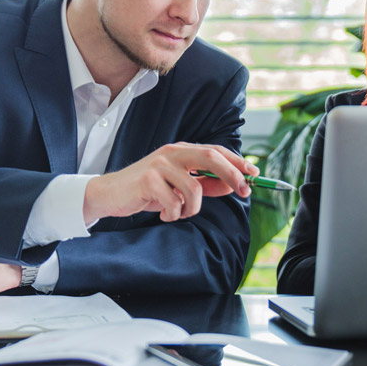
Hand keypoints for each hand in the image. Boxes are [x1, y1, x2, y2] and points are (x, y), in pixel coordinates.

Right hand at [83, 142, 258, 224]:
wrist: (111, 195)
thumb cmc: (148, 190)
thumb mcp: (179, 187)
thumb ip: (205, 184)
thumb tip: (234, 185)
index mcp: (182, 151)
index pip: (216, 151)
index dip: (237, 162)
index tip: (255, 174)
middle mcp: (173, 153)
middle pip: (210, 157)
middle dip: (232, 175)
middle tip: (244, 192)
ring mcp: (160, 164)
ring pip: (193, 188)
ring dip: (192, 208)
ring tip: (179, 213)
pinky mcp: (148, 180)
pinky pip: (174, 203)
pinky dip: (174, 214)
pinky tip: (163, 214)